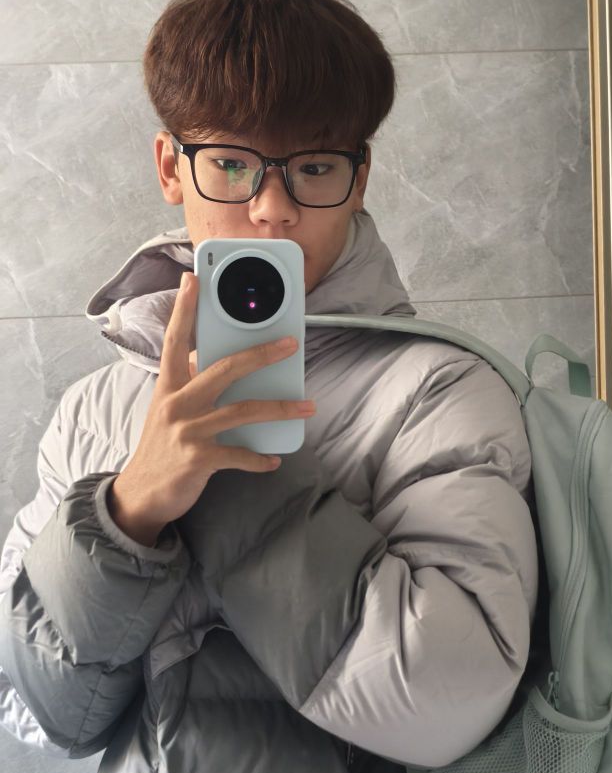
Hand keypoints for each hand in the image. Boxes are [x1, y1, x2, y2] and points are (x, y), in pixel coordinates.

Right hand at [108, 271, 315, 542]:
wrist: (142, 494)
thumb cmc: (163, 446)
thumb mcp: (169, 409)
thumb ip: (190, 383)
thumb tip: (213, 358)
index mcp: (169, 385)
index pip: (175, 339)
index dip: (185, 308)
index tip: (194, 278)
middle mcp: (177, 403)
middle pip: (224, 369)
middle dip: (261, 353)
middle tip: (290, 343)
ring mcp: (187, 431)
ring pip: (243, 411)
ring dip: (281, 408)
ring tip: (308, 406)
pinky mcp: (198, 459)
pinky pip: (239, 455)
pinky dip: (260, 458)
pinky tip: (275, 459)